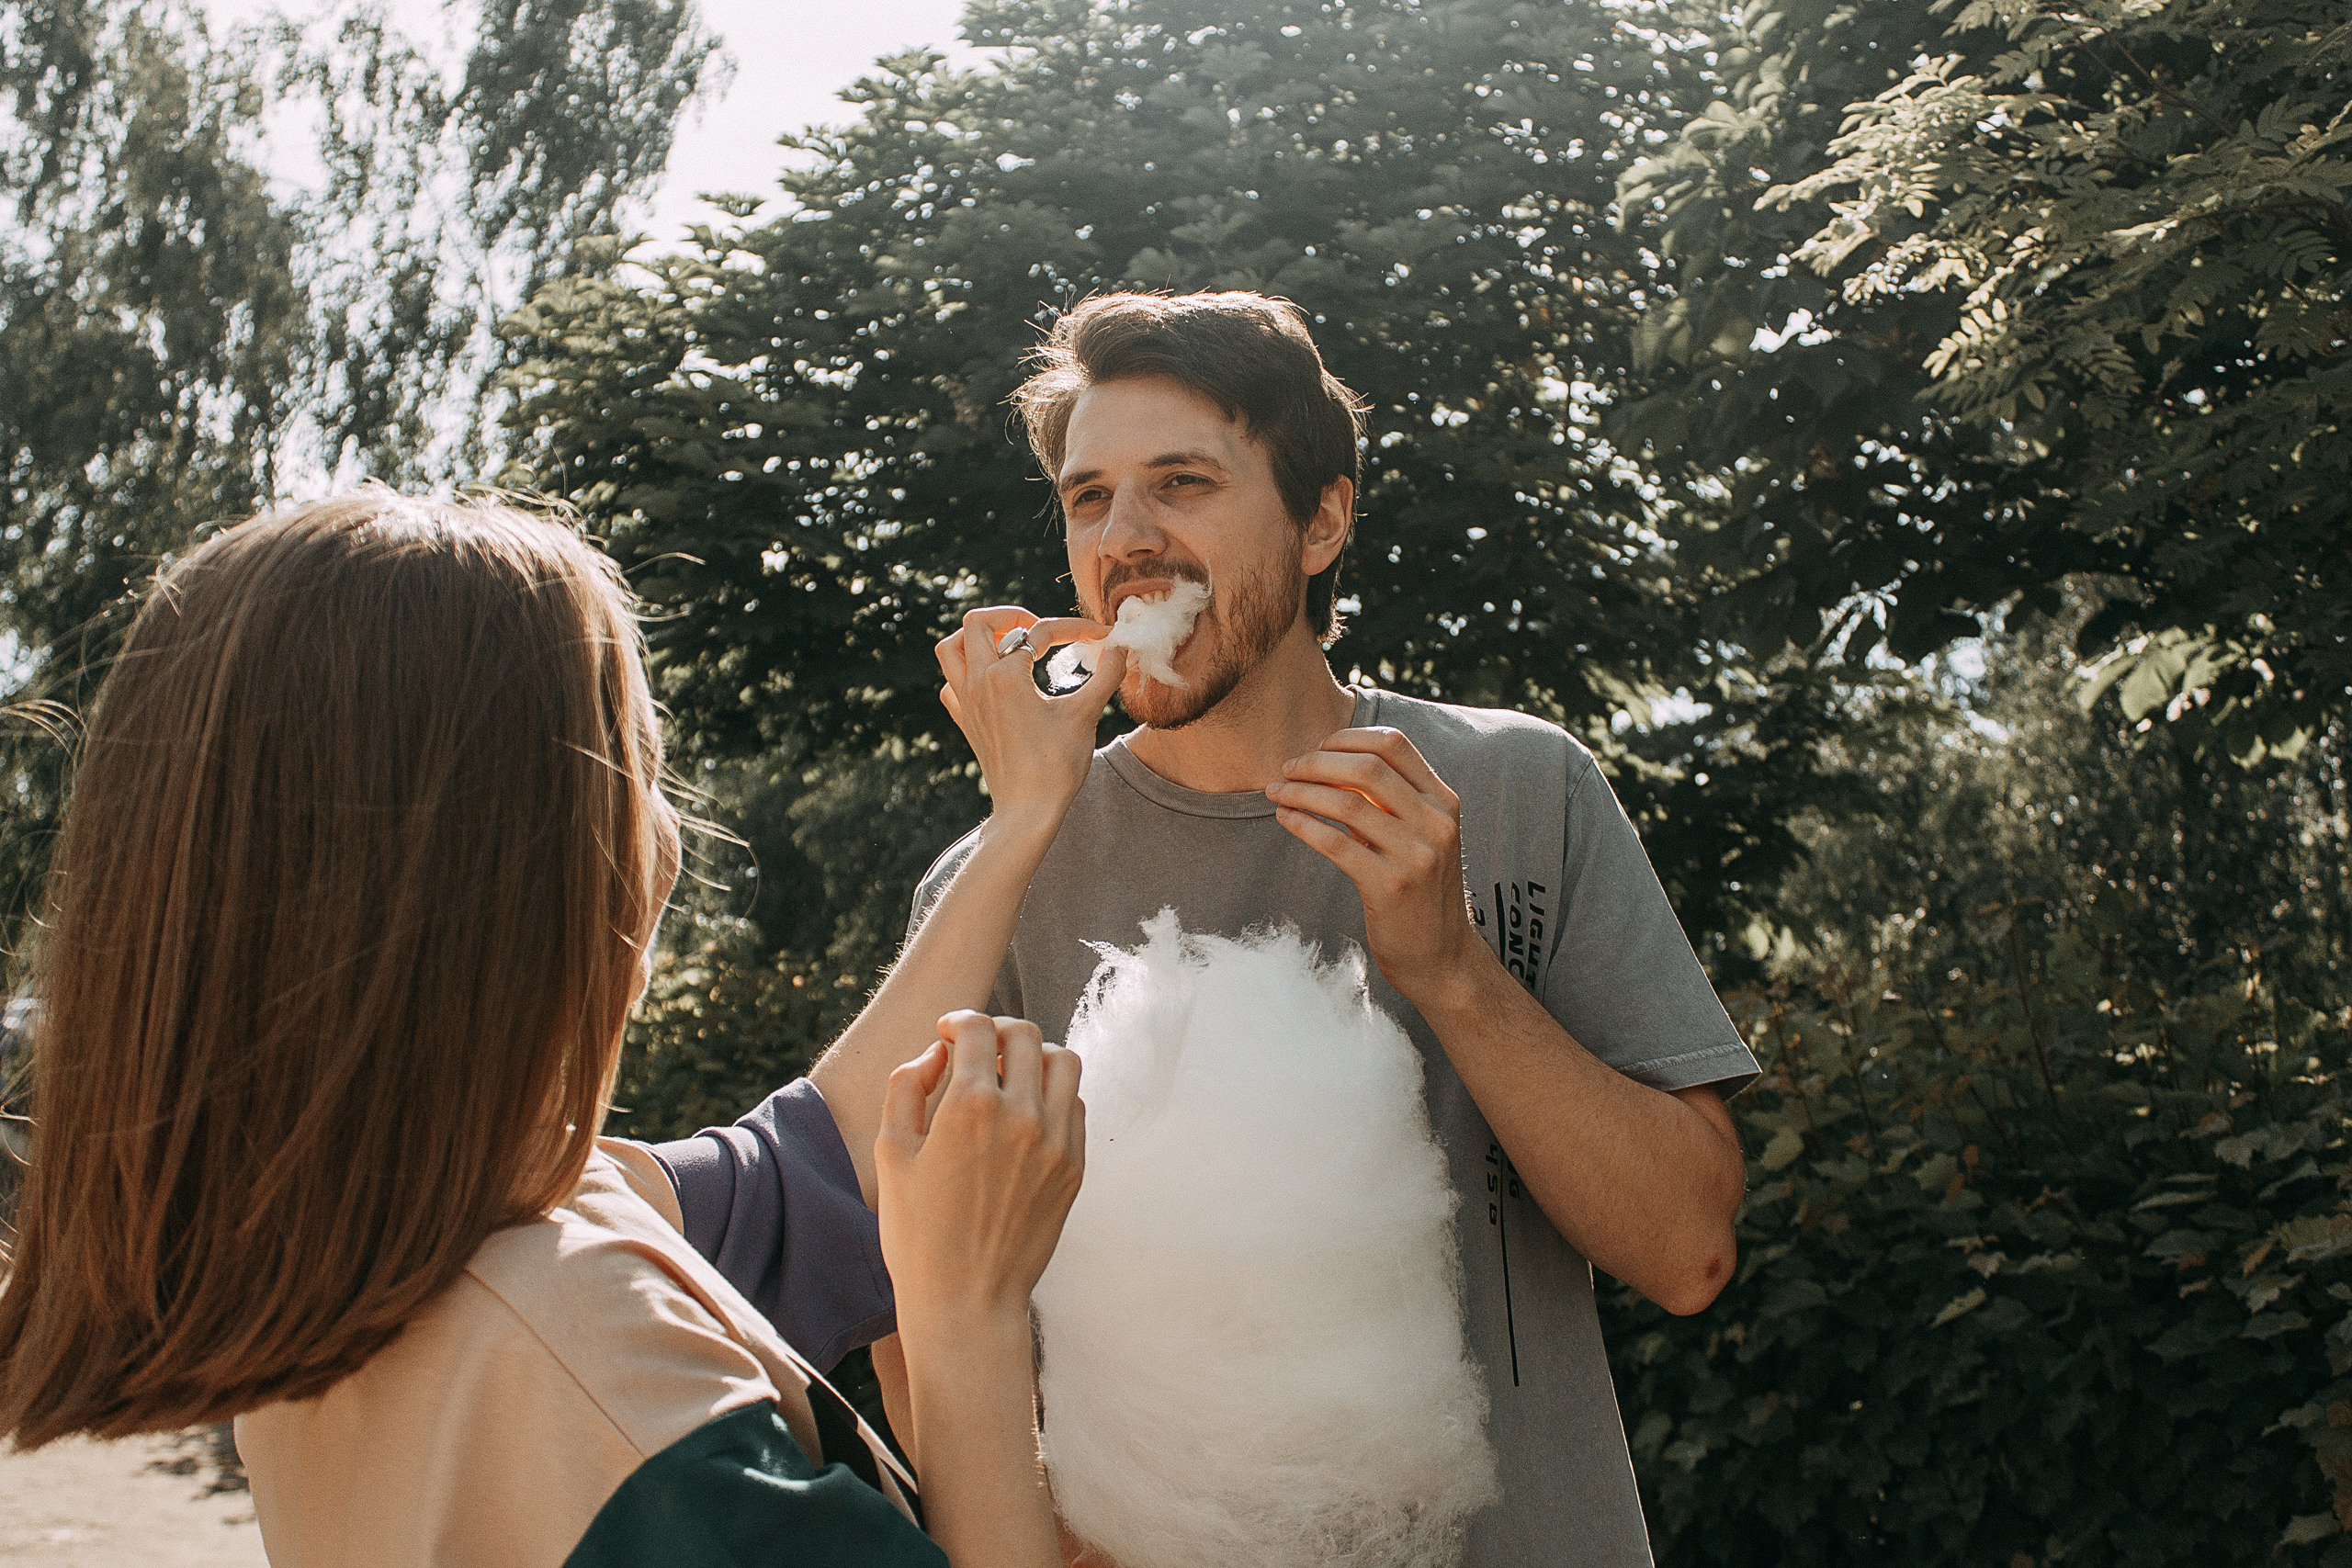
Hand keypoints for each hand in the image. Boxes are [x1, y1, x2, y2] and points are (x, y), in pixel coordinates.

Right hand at [876, 1011, 1084, 1326]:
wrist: (966, 1301)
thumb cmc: (917, 1233)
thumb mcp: (891, 1154)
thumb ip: (905, 1087)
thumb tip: (936, 1054)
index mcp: (971, 1107)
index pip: (979, 1028)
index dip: (958, 1020)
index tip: (948, 1033)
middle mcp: (1022, 1117)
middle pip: (1026, 1034)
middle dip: (997, 1030)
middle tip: (977, 1048)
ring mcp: (1056, 1142)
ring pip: (1064, 1062)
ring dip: (1035, 1056)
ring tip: (1009, 1075)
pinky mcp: (1074, 1168)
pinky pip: (1076, 1106)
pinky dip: (1053, 1095)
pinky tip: (1027, 1112)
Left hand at [937, 607, 1125, 832]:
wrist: (1029, 810)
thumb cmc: (1057, 765)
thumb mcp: (1086, 714)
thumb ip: (1106, 673)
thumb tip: (1123, 644)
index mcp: (1006, 677)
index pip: (1040, 632)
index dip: (1075, 629)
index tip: (1101, 639)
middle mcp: (978, 683)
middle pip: (977, 623)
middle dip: (1011, 616)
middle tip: (1039, 631)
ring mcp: (965, 702)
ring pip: (951, 648)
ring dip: (978, 638)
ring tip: (1009, 644)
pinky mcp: (964, 721)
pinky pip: (951, 683)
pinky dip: (967, 672)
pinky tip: (994, 680)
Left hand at [1264, 727, 1485, 1002]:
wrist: (1441, 956)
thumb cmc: (1419, 891)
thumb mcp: (1417, 836)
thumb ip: (1388, 801)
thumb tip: (1327, 763)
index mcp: (1443, 801)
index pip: (1394, 744)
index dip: (1347, 739)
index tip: (1316, 748)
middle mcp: (1436, 823)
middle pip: (1367, 767)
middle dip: (1316, 761)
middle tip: (1287, 768)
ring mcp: (1416, 855)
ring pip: (1347, 803)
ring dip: (1301, 791)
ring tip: (1276, 791)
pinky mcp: (1391, 886)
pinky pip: (1335, 843)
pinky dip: (1303, 824)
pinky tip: (1285, 818)